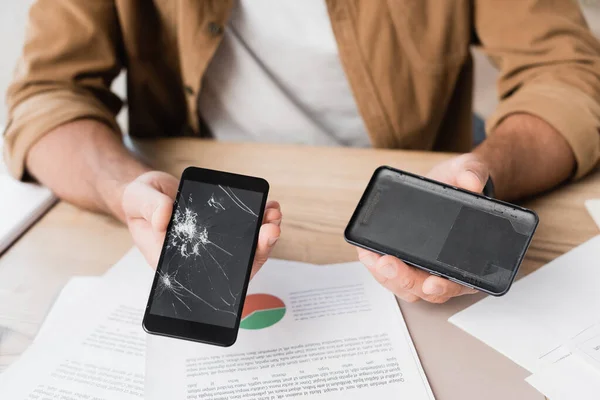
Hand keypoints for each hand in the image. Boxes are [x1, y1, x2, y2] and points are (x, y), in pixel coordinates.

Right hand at [121, 171, 281, 277]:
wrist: (148, 193)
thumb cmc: (141, 202)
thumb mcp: (137, 199)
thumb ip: (149, 207)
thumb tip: (164, 216)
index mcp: (176, 261)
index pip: (209, 278)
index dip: (234, 273)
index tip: (252, 258)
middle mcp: (199, 256)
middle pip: (235, 264)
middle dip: (258, 249)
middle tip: (270, 229)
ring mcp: (213, 244)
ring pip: (245, 248)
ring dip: (263, 234)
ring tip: (273, 214)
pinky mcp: (222, 229)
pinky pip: (245, 231)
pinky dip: (259, 221)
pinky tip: (268, 207)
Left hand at [357, 153, 489, 302]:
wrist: (446, 181)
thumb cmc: (460, 183)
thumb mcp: (470, 170)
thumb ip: (473, 172)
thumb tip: (471, 182)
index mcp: (471, 256)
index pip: (459, 281)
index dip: (445, 286)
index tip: (432, 283)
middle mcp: (447, 267)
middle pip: (426, 287)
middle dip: (405, 279)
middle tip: (388, 264)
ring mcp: (425, 265)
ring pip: (407, 285)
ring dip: (387, 276)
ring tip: (372, 259)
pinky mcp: (407, 258)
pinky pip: (393, 272)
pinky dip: (378, 266)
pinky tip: (367, 253)